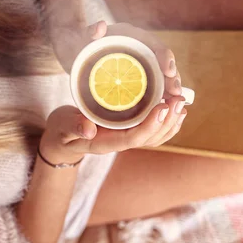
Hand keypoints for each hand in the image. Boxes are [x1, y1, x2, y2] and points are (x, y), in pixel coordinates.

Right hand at [39, 96, 187, 163]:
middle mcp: (120, 142)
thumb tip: (89, 129)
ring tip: (181, 102)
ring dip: (171, 120)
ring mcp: (125, 138)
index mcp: (106, 142)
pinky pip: (153, 130)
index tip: (161, 107)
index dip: (149, 124)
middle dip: (167, 120)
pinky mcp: (128, 131)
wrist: (62, 137)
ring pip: (155, 136)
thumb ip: (73, 127)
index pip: (133, 138)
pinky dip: (167, 120)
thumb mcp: (62, 127)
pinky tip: (175, 108)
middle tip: (178, 100)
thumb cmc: (61, 131)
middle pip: (150, 138)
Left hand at [50, 21, 182, 98]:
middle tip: (176, 95)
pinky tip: (163, 109)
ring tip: (175, 104)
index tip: (168, 71)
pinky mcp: (135, 76)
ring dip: (170, 89)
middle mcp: (140, 48)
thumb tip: (100, 26)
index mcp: (132, 36)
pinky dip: (159, 96)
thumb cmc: (77, 42)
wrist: (73, 48)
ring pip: (161, 76)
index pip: (154, 45)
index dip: (165, 57)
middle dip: (173, 78)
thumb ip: (89, 31)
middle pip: (163, 63)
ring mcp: (139, 63)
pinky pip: (152, 85)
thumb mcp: (81, 37)